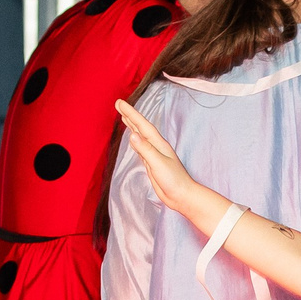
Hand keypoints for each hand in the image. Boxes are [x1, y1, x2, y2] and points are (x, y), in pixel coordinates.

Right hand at [113, 99, 209, 216]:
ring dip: (132, 126)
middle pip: (140, 127)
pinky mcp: (151, 164)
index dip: (130, 113)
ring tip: (124, 117)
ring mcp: (154, 155)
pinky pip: (140, 148)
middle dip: (129, 116)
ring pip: (140, 136)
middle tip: (119, 104)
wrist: (182, 196)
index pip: (142, 125)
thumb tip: (132, 135)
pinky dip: (135, 141)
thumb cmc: (174, 180)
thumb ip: (145, 149)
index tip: (119, 103)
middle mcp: (156, 146)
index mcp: (158, 144)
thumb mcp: (158, 163)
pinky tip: (133, 139)